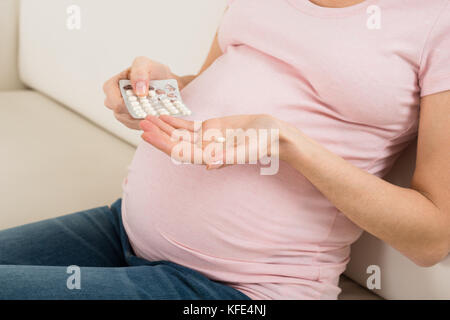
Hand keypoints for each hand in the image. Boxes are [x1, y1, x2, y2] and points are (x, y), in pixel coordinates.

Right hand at [102, 56, 173, 129]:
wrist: (165, 81)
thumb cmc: (152, 71)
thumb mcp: (146, 64)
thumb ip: (140, 72)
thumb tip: (139, 90)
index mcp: (112, 86)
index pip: (112, 101)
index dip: (126, 104)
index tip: (142, 99)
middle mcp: (115, 100)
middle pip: (120, 114)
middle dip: (136, 112)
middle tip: (152, 107)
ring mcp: (123, 112)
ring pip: (129, 122)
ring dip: (144, 118)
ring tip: (156, 111)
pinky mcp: (133, 121)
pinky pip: (137, 126)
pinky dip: (148, 122)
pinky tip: (156, 115)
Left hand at [139, 114, 288, 170]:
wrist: (271, 133)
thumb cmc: (263, 143)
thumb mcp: (248, 149)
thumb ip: (230, 158)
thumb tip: (210, 166)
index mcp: (211, 157)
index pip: (181, 152)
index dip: (163, 144)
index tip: (148, 135)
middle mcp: (204, 150)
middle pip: (176, 143)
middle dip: (158, 134)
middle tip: (141, 124)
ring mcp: (205, 139)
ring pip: (179, 134)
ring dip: (163, 127)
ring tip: (146, 117)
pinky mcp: (209, 128)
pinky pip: (188, 126)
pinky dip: (175, 121)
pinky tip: (162, 114)